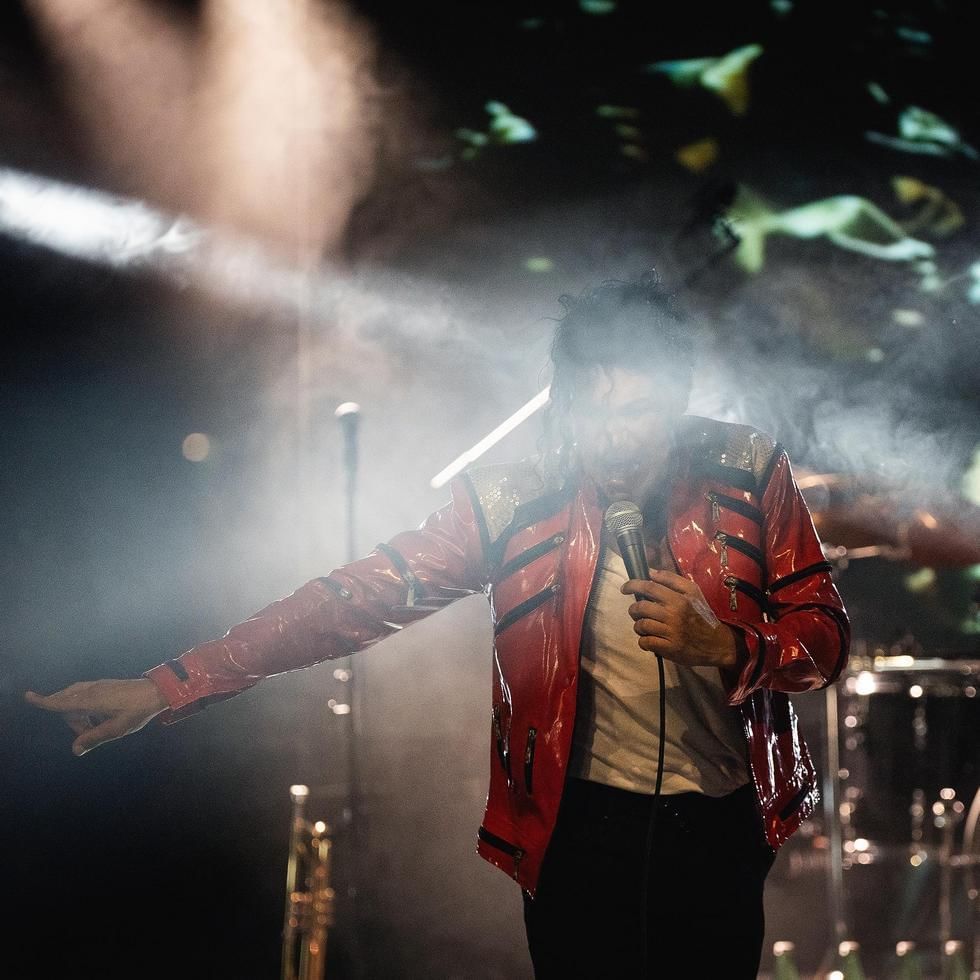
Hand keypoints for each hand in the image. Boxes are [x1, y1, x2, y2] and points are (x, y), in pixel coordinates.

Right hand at [25, 679, 168, 755]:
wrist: (157, 691)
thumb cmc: (137, 711)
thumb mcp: (117, 729)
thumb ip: (94, 738)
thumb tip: (75, 749)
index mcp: (91, 700)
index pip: (62, 702)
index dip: (44, 701)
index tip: (28, 696)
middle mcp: (91, 689)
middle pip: (67, 703)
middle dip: (71, 721)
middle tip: (88, 734)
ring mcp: (98, 685)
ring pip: (76, 699)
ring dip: (79, 715)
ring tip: (96, 727)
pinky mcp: (104, 685)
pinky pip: (85, 695)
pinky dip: (85, 708)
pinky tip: (101, 717)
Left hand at [621, 569, 737, 668]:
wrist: (718, 644)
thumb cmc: (702, 616)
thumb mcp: (693, 593)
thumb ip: (672, 580)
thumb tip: (650, 572)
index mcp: (679, 599)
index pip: (649, 588)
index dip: (633, 585)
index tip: (624, 588)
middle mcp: (674, 614)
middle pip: (641, 607)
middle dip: (634, 610)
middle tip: (637, 613)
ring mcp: (671, 632)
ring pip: (641, 625)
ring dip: (638, 626)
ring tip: (645, 627)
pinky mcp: (669, 648)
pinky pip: (646, 642)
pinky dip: (644, 641)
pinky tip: (650, 640)